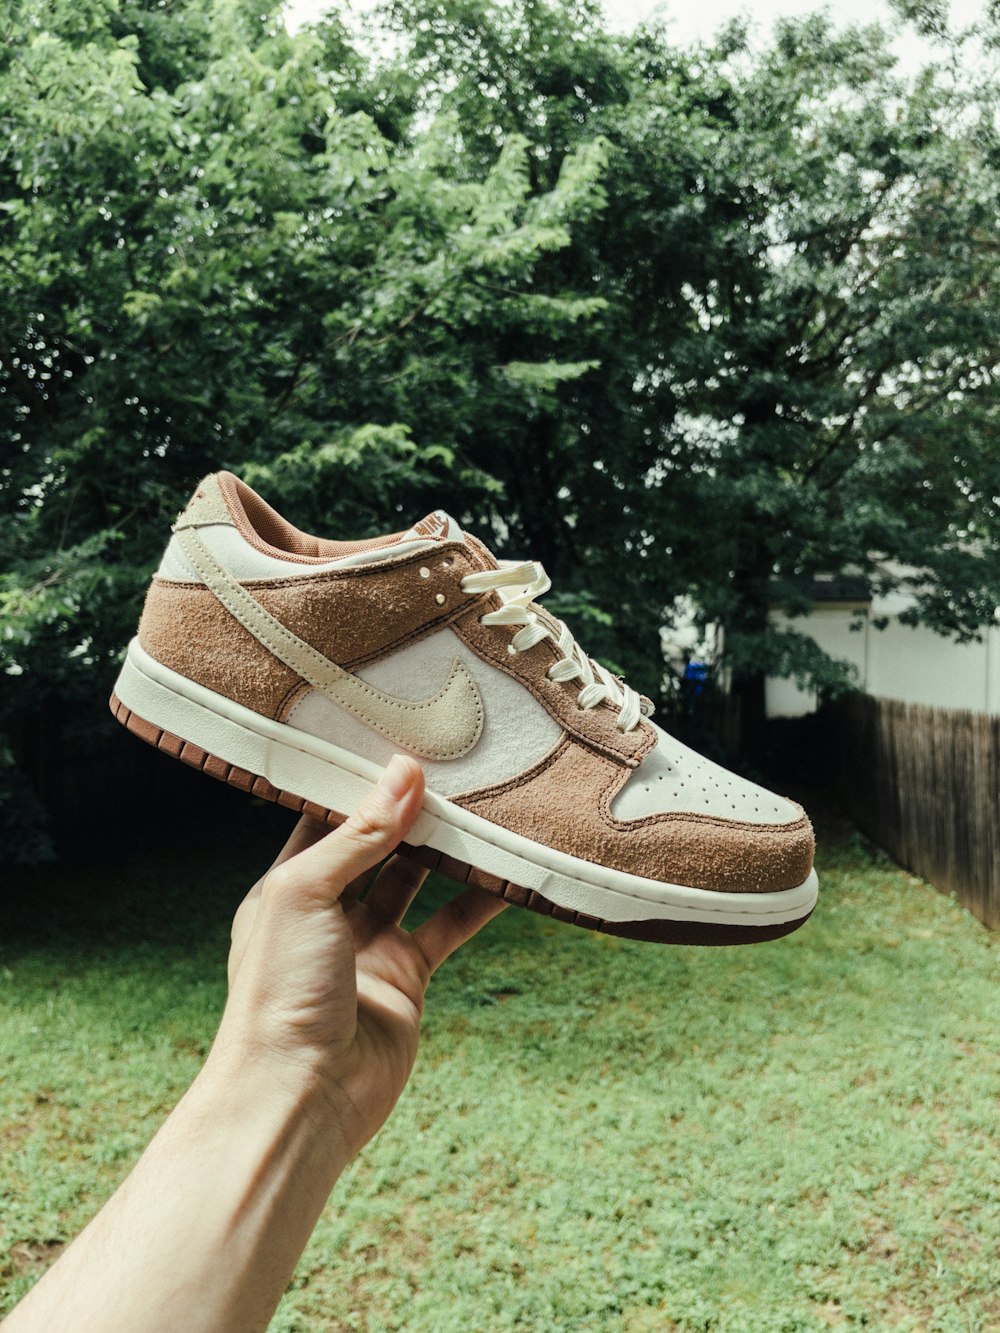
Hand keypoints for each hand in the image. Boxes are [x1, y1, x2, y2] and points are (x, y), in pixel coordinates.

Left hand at [213, 754, 506, 1160]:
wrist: (301, 1096)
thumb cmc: (278, 993)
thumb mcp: (306, 893)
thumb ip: (359, 834)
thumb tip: (403, 773)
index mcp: (286, 888)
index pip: (324, 819)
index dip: (357, 783)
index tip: (395, 742)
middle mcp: (327, 913)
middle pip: (375, 846)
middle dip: (408, 810)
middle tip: (452, 764)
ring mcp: (368, 946)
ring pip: (417, 880)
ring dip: (447, 848)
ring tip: (483, 804)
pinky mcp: (407, 977)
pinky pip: (449, 926)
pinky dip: (480, 900)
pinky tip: (508, 871)